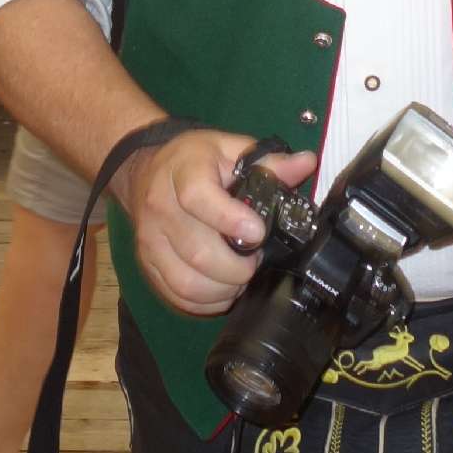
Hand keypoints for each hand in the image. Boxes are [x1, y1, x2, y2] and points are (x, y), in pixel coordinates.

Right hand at [115, 132, 317, 314]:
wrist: (146, 171)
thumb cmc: (194, 161)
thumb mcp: (230, 149)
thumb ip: (269, 162)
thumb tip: (307, 164)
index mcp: (183, 171)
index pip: (198, 198)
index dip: (230, 220)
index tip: (258, 233)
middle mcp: (160, 207)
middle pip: (197, 251)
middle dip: (237, 268)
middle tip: (256, 261)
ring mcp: (150, 241)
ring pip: (186, 282)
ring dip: (223, 290)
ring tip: (242, 279)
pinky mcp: (148, 265)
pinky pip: (176, 296)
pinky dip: (205, 302)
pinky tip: (222, 290)